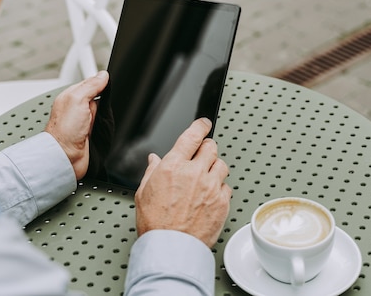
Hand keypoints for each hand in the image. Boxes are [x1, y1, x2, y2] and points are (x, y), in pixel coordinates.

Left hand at [45, 71, 108, 179]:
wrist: (65, 157)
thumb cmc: (64, 131)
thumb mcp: (77, 100)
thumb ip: (90, 86)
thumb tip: (103, 75)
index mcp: (71, 96)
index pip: (91, 83)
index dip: (101, 83)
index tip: (109, 83)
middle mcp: (78, 108)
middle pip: (99, 97)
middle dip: (104, 101)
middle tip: (101, 106)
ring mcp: (85, 121)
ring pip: (103, 112)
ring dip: (106, 115)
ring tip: (100, 121)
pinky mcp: (92, 133)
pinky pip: (104, 124)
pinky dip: (107, 126)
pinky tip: (104, 128)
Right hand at [135, 118, 231, 247]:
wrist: (170, 247)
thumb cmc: (155, 222)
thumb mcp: (144, 191)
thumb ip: (152, 171)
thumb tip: (154, 160)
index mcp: (173, 166)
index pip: (192, 136)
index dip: (200, 126)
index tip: (204, 123)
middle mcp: (194, 173)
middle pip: (211, 147)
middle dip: (206, 148)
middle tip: (202, 155)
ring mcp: (210, 187)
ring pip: (222, 165)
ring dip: (214, 167)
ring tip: (206, 177)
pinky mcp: (222, 202)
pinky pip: (227, 187)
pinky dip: (220, 188)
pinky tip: (210, 195)